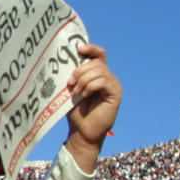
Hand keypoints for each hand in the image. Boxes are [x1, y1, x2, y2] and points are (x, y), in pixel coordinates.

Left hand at [64, 42, 120, 171]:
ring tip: (76, 92)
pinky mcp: (115, 94)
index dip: (90, 48)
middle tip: (70, 84)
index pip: (99, 54)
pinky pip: (103, 81)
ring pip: (99, 70)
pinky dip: (91, 86)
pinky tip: (84, 95)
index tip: (78, 49)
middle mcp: (107, 77)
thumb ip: (73, 75)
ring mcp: (113, 85)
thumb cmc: (76, 111)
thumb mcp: (71, 89)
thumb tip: (64, 59)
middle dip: (80, 70)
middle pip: (96, 62)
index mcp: (97, 74)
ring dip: (84, 79)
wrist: (82, 131)